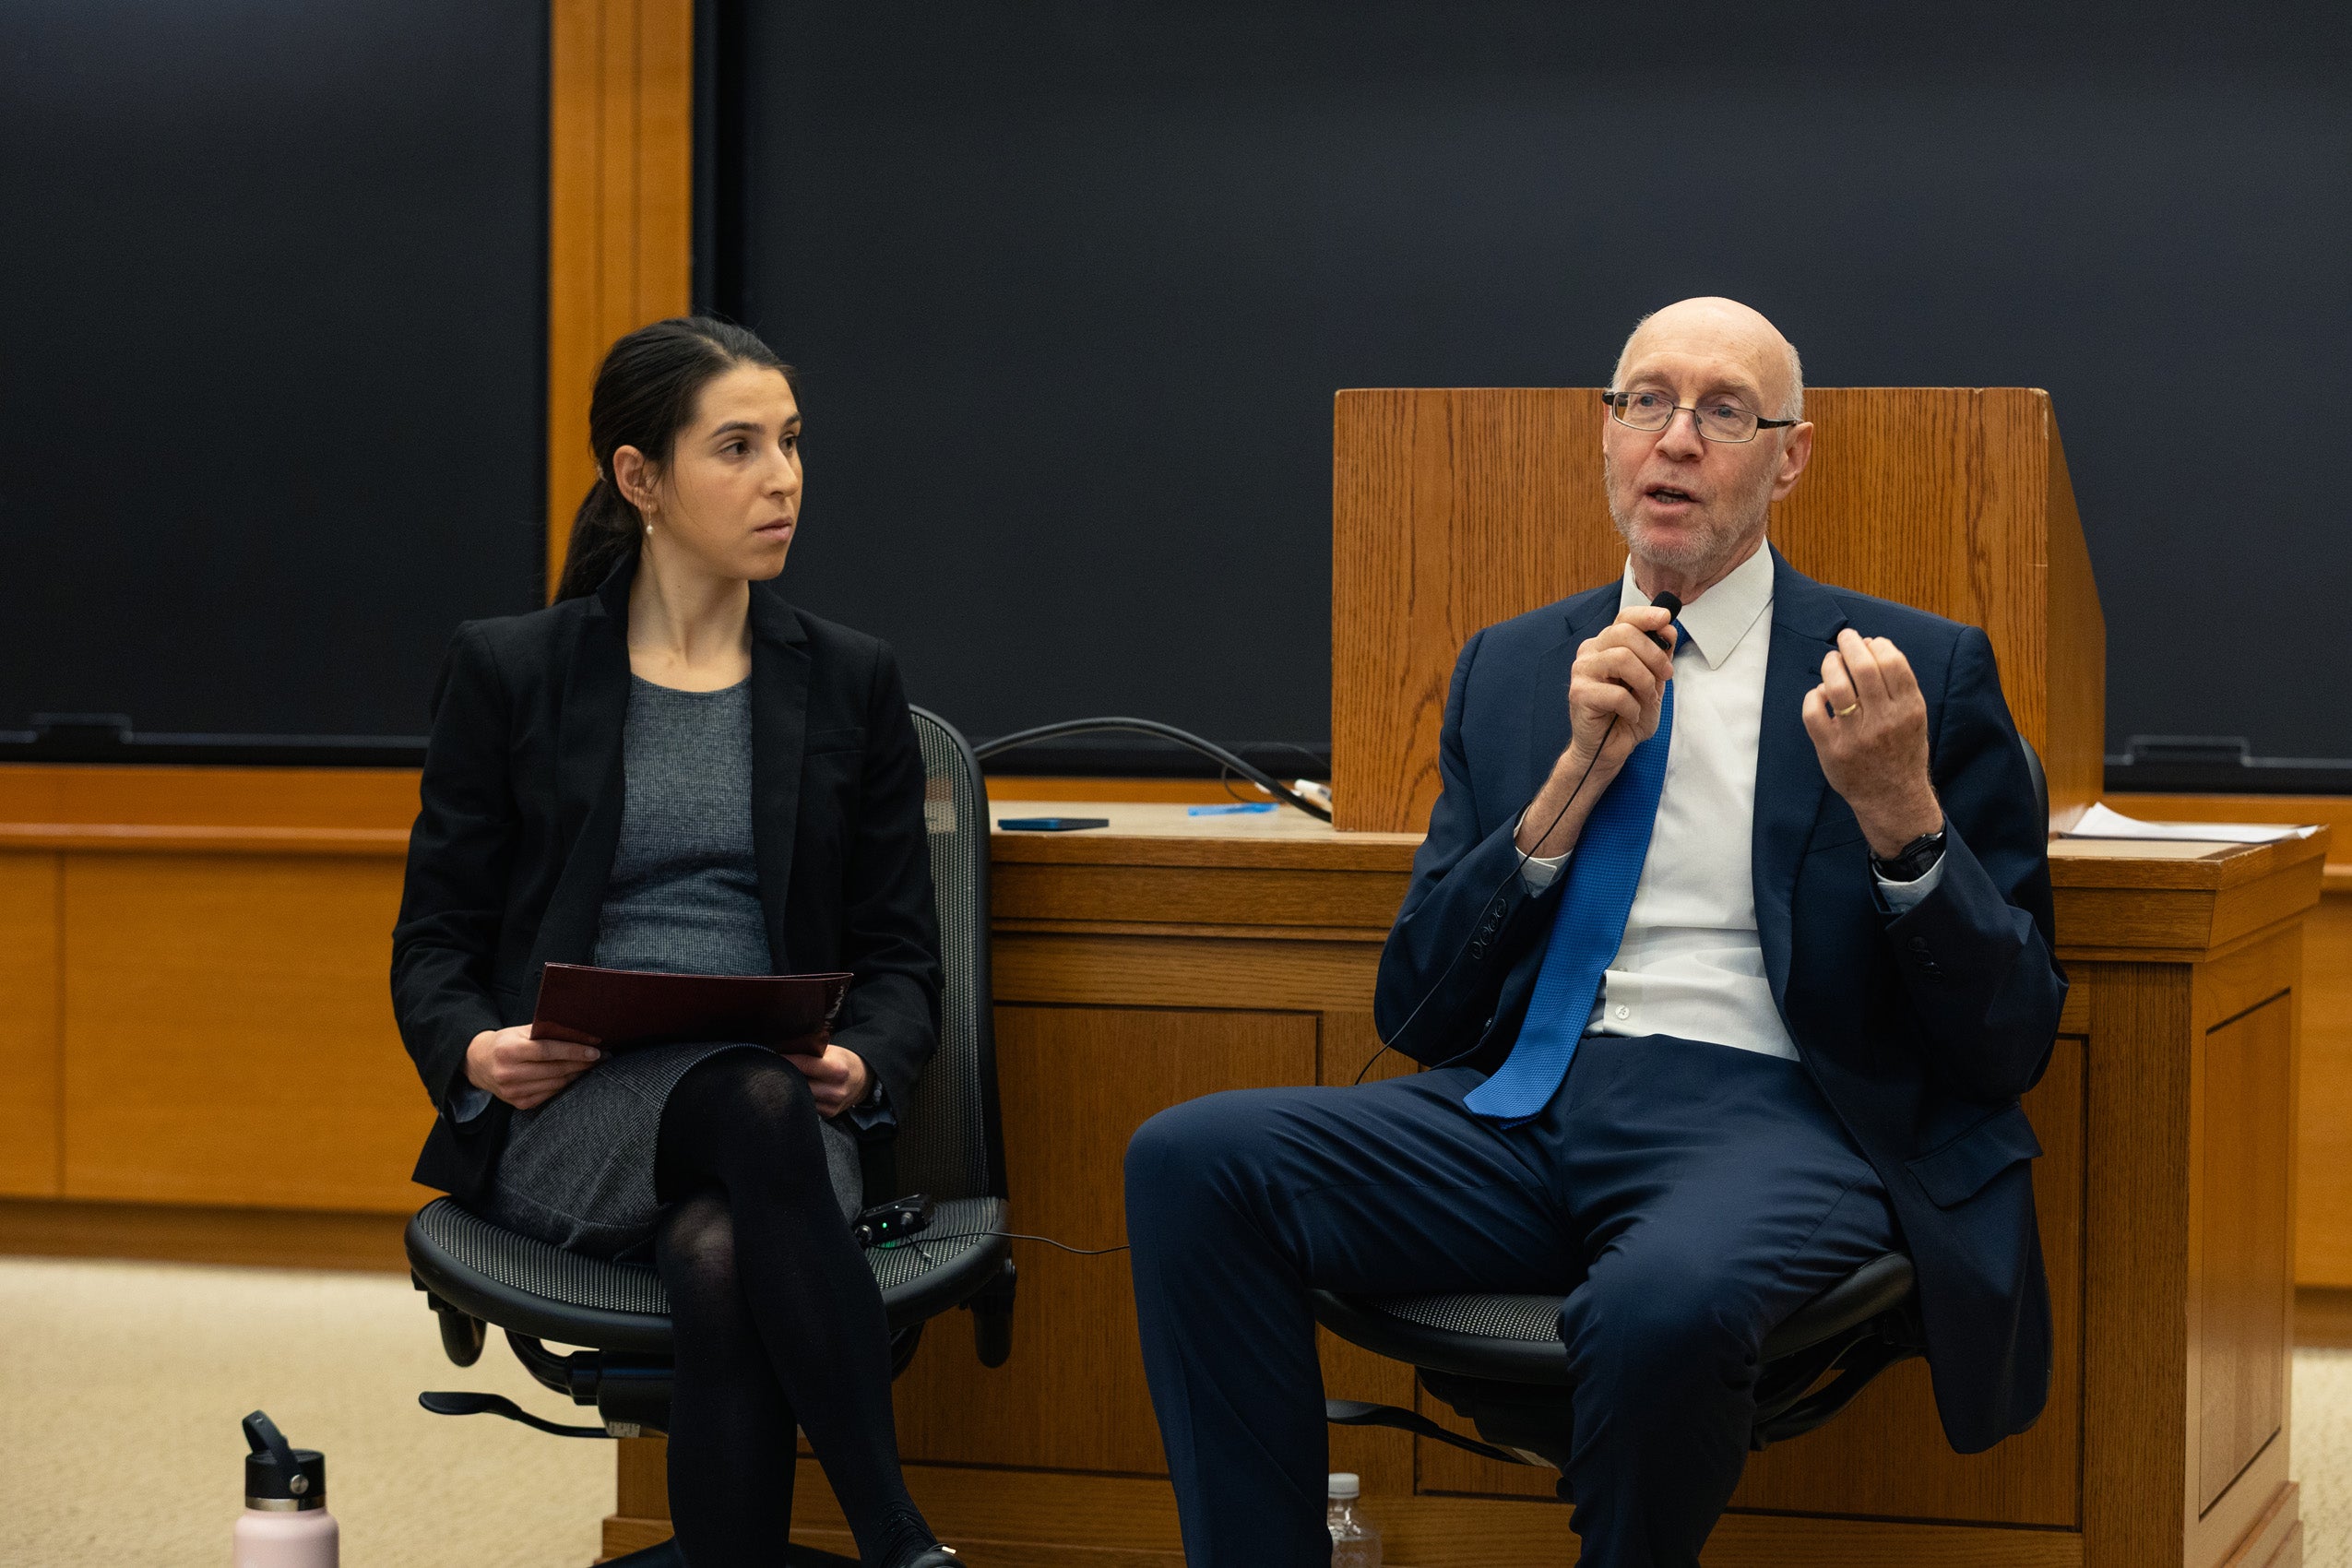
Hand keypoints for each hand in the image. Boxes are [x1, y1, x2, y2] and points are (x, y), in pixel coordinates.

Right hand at [465, 1025, 600, 1111]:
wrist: (479, 1064)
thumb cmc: (505, 1043)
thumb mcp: (520, 1031)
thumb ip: (546, 1031)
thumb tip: (580, 1032)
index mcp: (508, 1051)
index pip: (548, 1051)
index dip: (574, 1051)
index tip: (595, 1050)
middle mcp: (509, 1074)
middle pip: (555, 1070)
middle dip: (582, 1063)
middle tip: (602, 1057)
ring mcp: (514, 1092)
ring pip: (556, 1084)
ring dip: (577, 1075)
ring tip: (592, 1065)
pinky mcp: (520, 1103)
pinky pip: (551, 1094)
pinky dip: (565, 1085)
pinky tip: (575, 1076)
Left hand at [781, 1044, 871, 1117]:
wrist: (862, 1079)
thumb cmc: (843, 1061)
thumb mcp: (831, 1051)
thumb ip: (811, 1052)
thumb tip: (784, 1049)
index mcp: (837, 1070)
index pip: (803, 1064)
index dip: (785, 1059)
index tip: (771, 1054)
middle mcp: (835, 1090)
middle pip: (799, 1083)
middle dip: (786, 1075)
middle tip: (774, 1067)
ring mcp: (832, 1105)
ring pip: (800, 1097)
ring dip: (791, 1088)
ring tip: (784, 1079)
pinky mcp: (828, 1114)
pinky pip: (806, 1105)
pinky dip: (800, 1097)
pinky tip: (797, 1090)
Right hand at [1516, 605, 1676, 857]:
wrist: (1608, 750)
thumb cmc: (1627, 716)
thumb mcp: (1652, 682)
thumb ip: (1658, 656)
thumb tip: (1667, 631)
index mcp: (1606, 645)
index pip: (1624, 617)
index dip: (1646, 615)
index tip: (1666, 620)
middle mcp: (1590, 653)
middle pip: (1624, 634)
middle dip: (1654, 654)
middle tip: (1667, 674)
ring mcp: (1581, 672)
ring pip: (1621, 659)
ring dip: (1644, 681)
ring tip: (1646, 698)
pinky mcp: (1579, 694)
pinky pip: (1616, 693)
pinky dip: (1632, 707)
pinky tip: (1630, 715)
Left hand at [1801, 628, 1941, 856]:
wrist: (1893, 798)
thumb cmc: (1902, 752)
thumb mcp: (1914, 718)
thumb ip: (1898, 686)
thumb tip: (1872, 646)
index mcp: (1909, 709)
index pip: (1892, 662)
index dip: (1877, 644)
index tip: (1868, 641)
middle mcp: (1884, 720)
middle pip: (1863, 668)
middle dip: (1851, 645)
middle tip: (1845, 638)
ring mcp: (1856, 736)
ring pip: (1836, 685)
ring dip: (1831, 664)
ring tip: (1831, 661)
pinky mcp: (1831, 750)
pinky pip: (1813, 712)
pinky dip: (1814, 695)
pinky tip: (1820, 694)